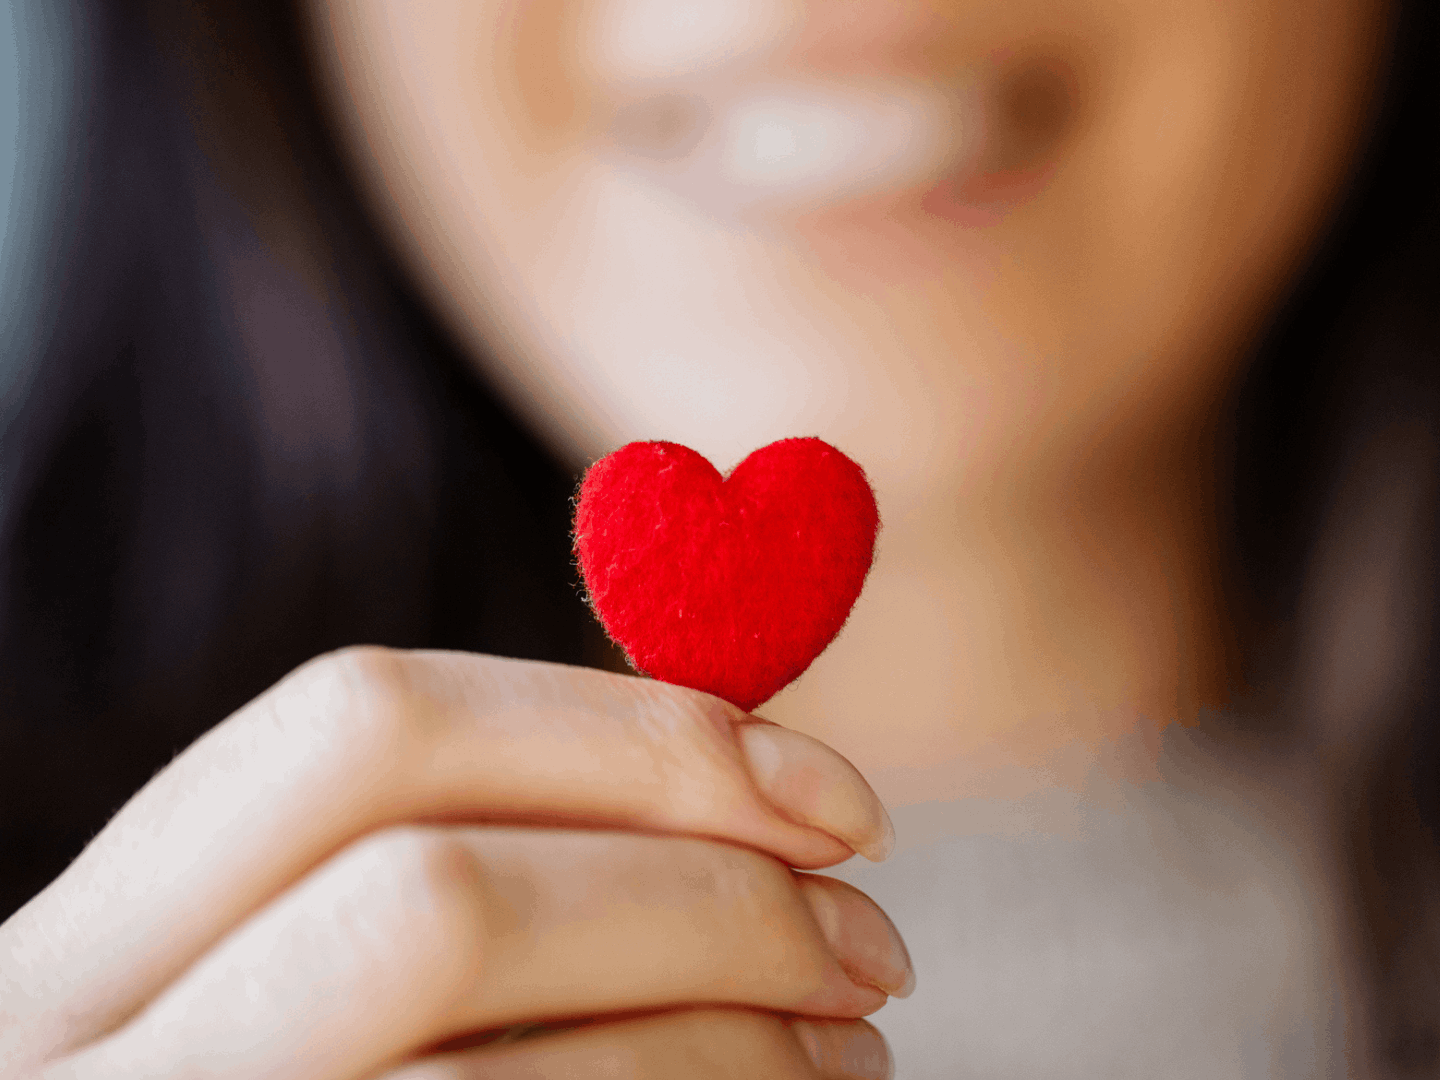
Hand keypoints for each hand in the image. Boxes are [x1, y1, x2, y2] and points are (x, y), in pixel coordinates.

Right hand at [0, 648, 907, 1078]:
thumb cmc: (323, 1075)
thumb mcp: (311, 978)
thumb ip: (469, 860)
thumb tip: (746, 772)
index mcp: (96, 948)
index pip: (361, 732)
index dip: (628, 736)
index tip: (825, 795)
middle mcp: (89, 1075)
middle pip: (442, 896)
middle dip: (707, 897)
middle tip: (870, 940)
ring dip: (739, 1043)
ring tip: (851, 1047)